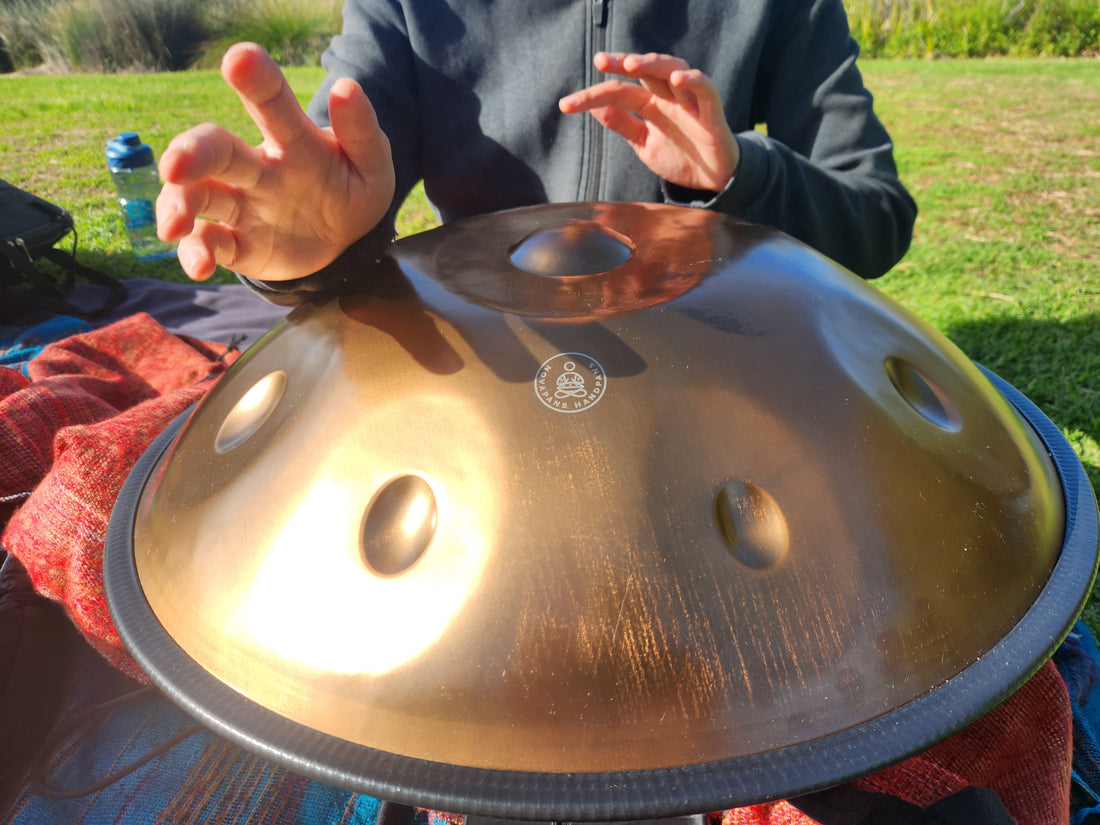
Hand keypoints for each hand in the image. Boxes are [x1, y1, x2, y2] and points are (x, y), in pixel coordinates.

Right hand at [156, 42, 394, 281]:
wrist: (346, 243)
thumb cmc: (352, 191)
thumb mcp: (372, 166)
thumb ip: (363, 132)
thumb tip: (347, 88)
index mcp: (293, 142)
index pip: (272, 105)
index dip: (256, 80)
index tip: (239, 58)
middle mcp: (258, 169)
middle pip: (215, 150)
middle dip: (191, 153)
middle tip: (176, 165)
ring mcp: (242, 206)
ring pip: (197, 196)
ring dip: (178, 206)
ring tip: (173, 227)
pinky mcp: (238, 245)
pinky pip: (209, 244)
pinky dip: (196, 253)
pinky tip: (200, 265)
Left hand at [559, 52, 738, 192]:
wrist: (711, 179)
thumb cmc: (679, 155)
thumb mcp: (642, 143)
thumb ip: (622, 124)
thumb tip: (594, 107)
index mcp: (649, 103)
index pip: (618, 92)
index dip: (593, 95)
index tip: (566, 104)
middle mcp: (667, 96)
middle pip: (645, 70)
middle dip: (623, 62)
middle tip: (601, 61)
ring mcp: (689, 101)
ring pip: (673, 70)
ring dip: (654, 64)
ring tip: (633, 64)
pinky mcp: (711, 111)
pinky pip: (705, 88)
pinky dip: (693, 80)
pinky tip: (678, 79)